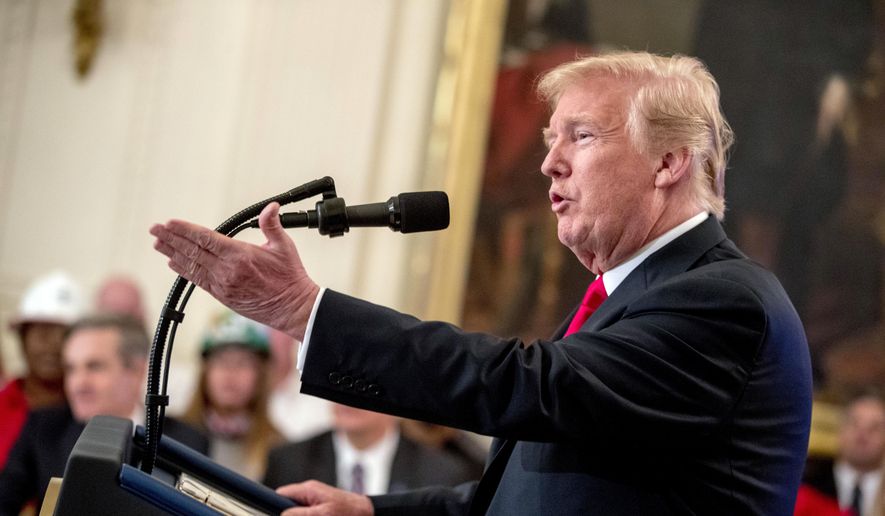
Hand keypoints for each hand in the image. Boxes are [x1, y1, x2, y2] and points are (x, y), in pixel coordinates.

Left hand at [149, 202, 318, 339]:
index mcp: (240, 255)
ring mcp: (223, 284)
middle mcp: (227, 270)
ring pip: (191, 266)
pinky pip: (198, 281)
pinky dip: (184, 270)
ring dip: (172, 253)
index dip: (185, 230)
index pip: (206, 238)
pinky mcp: (223, 296)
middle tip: (154, 229)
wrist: (292, 308)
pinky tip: (173, 262)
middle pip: (193, 251)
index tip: (170, 222)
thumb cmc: (290, 276)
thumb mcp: (284, 246)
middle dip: (171, 238)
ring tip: (157, 243)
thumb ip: (272, 225)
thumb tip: (272, 206)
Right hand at [277, 480, 373, 515]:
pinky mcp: (322, 510)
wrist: (369, 514)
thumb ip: (299, 513)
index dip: (274, 505)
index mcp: (308, 490)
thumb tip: (281, 514)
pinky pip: (308, 512)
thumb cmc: (349, 512)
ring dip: (298, 515)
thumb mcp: (322, 514)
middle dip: (288, 514)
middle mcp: (310, 494)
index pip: (281, 494)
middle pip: (288, 506)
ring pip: (298, 511)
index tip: (272, 513)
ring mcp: (316, 502)